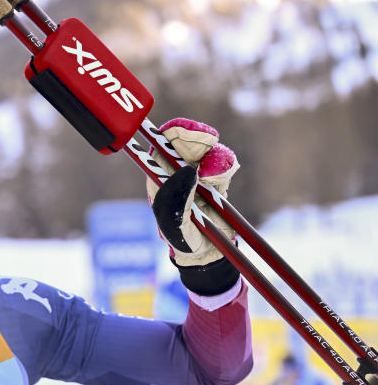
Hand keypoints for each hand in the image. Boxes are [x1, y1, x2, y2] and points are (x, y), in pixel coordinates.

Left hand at [147, 118, 240, 294]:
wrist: (207, 251)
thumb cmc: (182, 239)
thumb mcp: (174, 224)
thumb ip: (178, 199)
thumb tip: (189, 170)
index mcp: (159, 178)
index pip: (160, 146)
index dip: (172, 134)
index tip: (185, 133)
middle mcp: (177, 171)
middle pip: (183, 139)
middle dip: (196, 137)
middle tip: (208, 142)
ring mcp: (198, 171)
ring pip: (207, 147)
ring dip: (214, 154)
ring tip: (213, 177)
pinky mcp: (218, 177)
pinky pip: (224, 161)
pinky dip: (226, 165)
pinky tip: (222, 179)